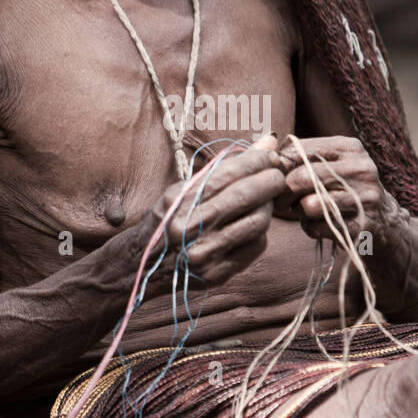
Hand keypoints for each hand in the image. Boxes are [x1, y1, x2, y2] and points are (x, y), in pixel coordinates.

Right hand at [138, 134, 286, 287]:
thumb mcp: (181, 190)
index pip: (229, 173)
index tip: (270, 153)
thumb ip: (222, 169)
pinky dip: (260, 231)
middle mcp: (191, 227)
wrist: (140, 264)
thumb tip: (266, 144)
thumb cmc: (165, 220)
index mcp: (180, 201)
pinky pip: (256, 246)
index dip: (257, 160)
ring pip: (257, 221)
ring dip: (268, 205)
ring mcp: (205, 253)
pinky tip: (252, 225)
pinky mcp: (218, 273)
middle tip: (277, 174)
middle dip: (271, 179)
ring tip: (264, 199)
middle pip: (247, 196)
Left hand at [272, 135, 404, 250]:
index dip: (278, 166)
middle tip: (279, 202)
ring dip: (298, 212)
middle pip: (302, 177)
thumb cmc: (345, 189)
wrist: (387, 221)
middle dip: (283, 193)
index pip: (300, 150)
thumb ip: (301, 156)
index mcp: (349, 147)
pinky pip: (320, 228)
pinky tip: (319, 225)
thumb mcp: (332, 164)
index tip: (272, 179)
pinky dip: (311, 228)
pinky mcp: (363, 225)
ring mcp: (365, 197)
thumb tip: (263, 150)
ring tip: (302, 211)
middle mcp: (361, 168)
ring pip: (310, 205)